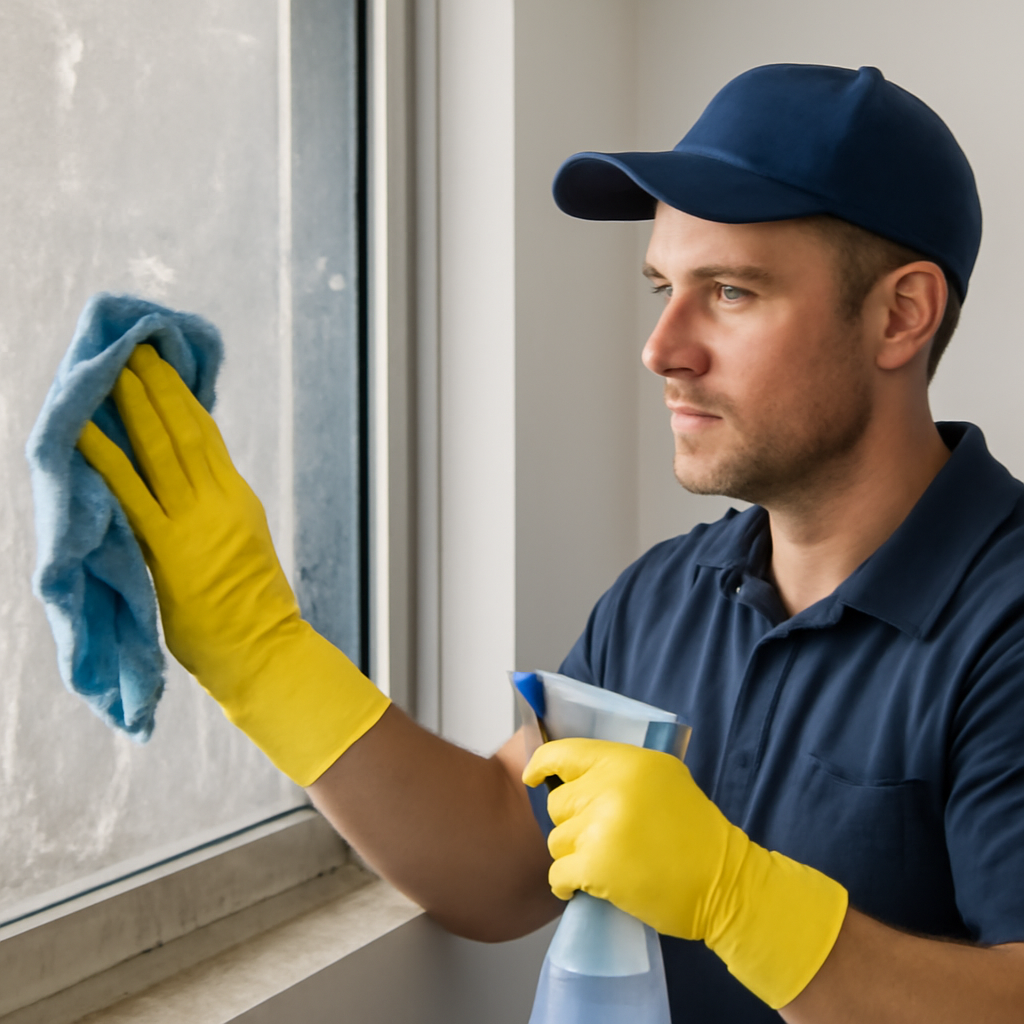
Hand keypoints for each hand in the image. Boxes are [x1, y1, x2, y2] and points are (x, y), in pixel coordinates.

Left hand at [79, 344, 295, 694]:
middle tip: (137, 350)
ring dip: (135, 406)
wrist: (265, 650)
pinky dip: (107, 458)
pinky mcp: (168, 548)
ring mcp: (194, 521)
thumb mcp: (244, 548)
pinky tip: (85, 432)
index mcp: (239, 500)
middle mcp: (219, 501)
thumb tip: (191, 494)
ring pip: (162, 449)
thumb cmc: (254, 610)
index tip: (165, 369)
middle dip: (159, 388)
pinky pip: (131, 492)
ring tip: (115, 369)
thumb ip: (219, 517)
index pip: (208, 437)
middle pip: (185, 431)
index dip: (184, 399)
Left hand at [523, 737, 848, 1008]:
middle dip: (571, 823)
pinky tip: (583, 885)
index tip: (533, 777)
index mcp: (626, 761)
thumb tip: (574, 770)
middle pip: (557, 803)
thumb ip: (621, 769)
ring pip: (555, 840)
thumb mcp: (665, 777)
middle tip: (598, 836)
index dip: (541, 765)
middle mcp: (609, 788)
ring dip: (572, 854)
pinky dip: (565, 883)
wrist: (724, 882)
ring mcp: (601, 828)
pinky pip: (558, 873)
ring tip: (601, 861)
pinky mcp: (597, 867)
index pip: (562, 754)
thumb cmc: (696, 831)